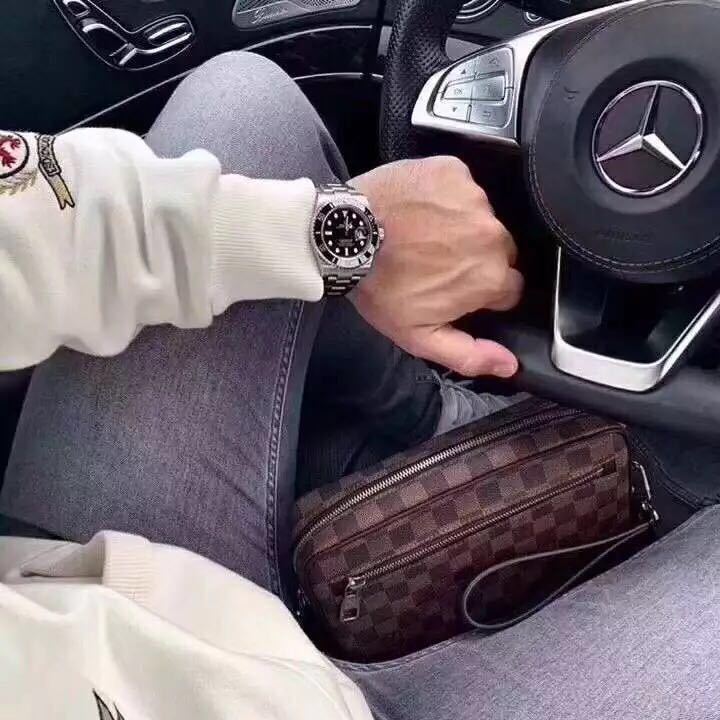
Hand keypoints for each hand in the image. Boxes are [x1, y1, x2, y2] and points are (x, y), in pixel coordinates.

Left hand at [350, 156, 522, 377]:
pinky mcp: (454, 171)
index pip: (509, 288)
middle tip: (437, 262)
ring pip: (483, 218)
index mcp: (490, 278)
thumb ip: (469, 355)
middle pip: (501, 252)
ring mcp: (474, 199)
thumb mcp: (419, 336)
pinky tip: (420, 210)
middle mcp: (492, 235)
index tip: (457, 288)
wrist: (345, 237)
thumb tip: (508, 365)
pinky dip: (447, 197)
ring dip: (462, 227)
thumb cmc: (379, 287)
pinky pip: (463, 187)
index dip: (483, 291)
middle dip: (476, 258)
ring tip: (424, 235)